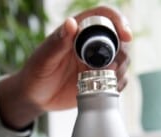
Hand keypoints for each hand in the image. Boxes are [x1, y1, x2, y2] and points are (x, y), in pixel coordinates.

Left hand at [0, 6, 131, 128]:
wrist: (34, 96)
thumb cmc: (35, 73)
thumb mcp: (44, 58)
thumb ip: (57, 42)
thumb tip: (71, 23)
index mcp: (78, 30)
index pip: (104, 17)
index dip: (119, 21)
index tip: (126, 35)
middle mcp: (90, 44)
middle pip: (118, 39)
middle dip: (122, 52)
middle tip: (113, 67)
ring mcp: (97, 62)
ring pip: (122, 59)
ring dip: (121, 69)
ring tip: (107, 79)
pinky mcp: (100, 79)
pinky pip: (117, 78)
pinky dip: (118, 83)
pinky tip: (108, 89)